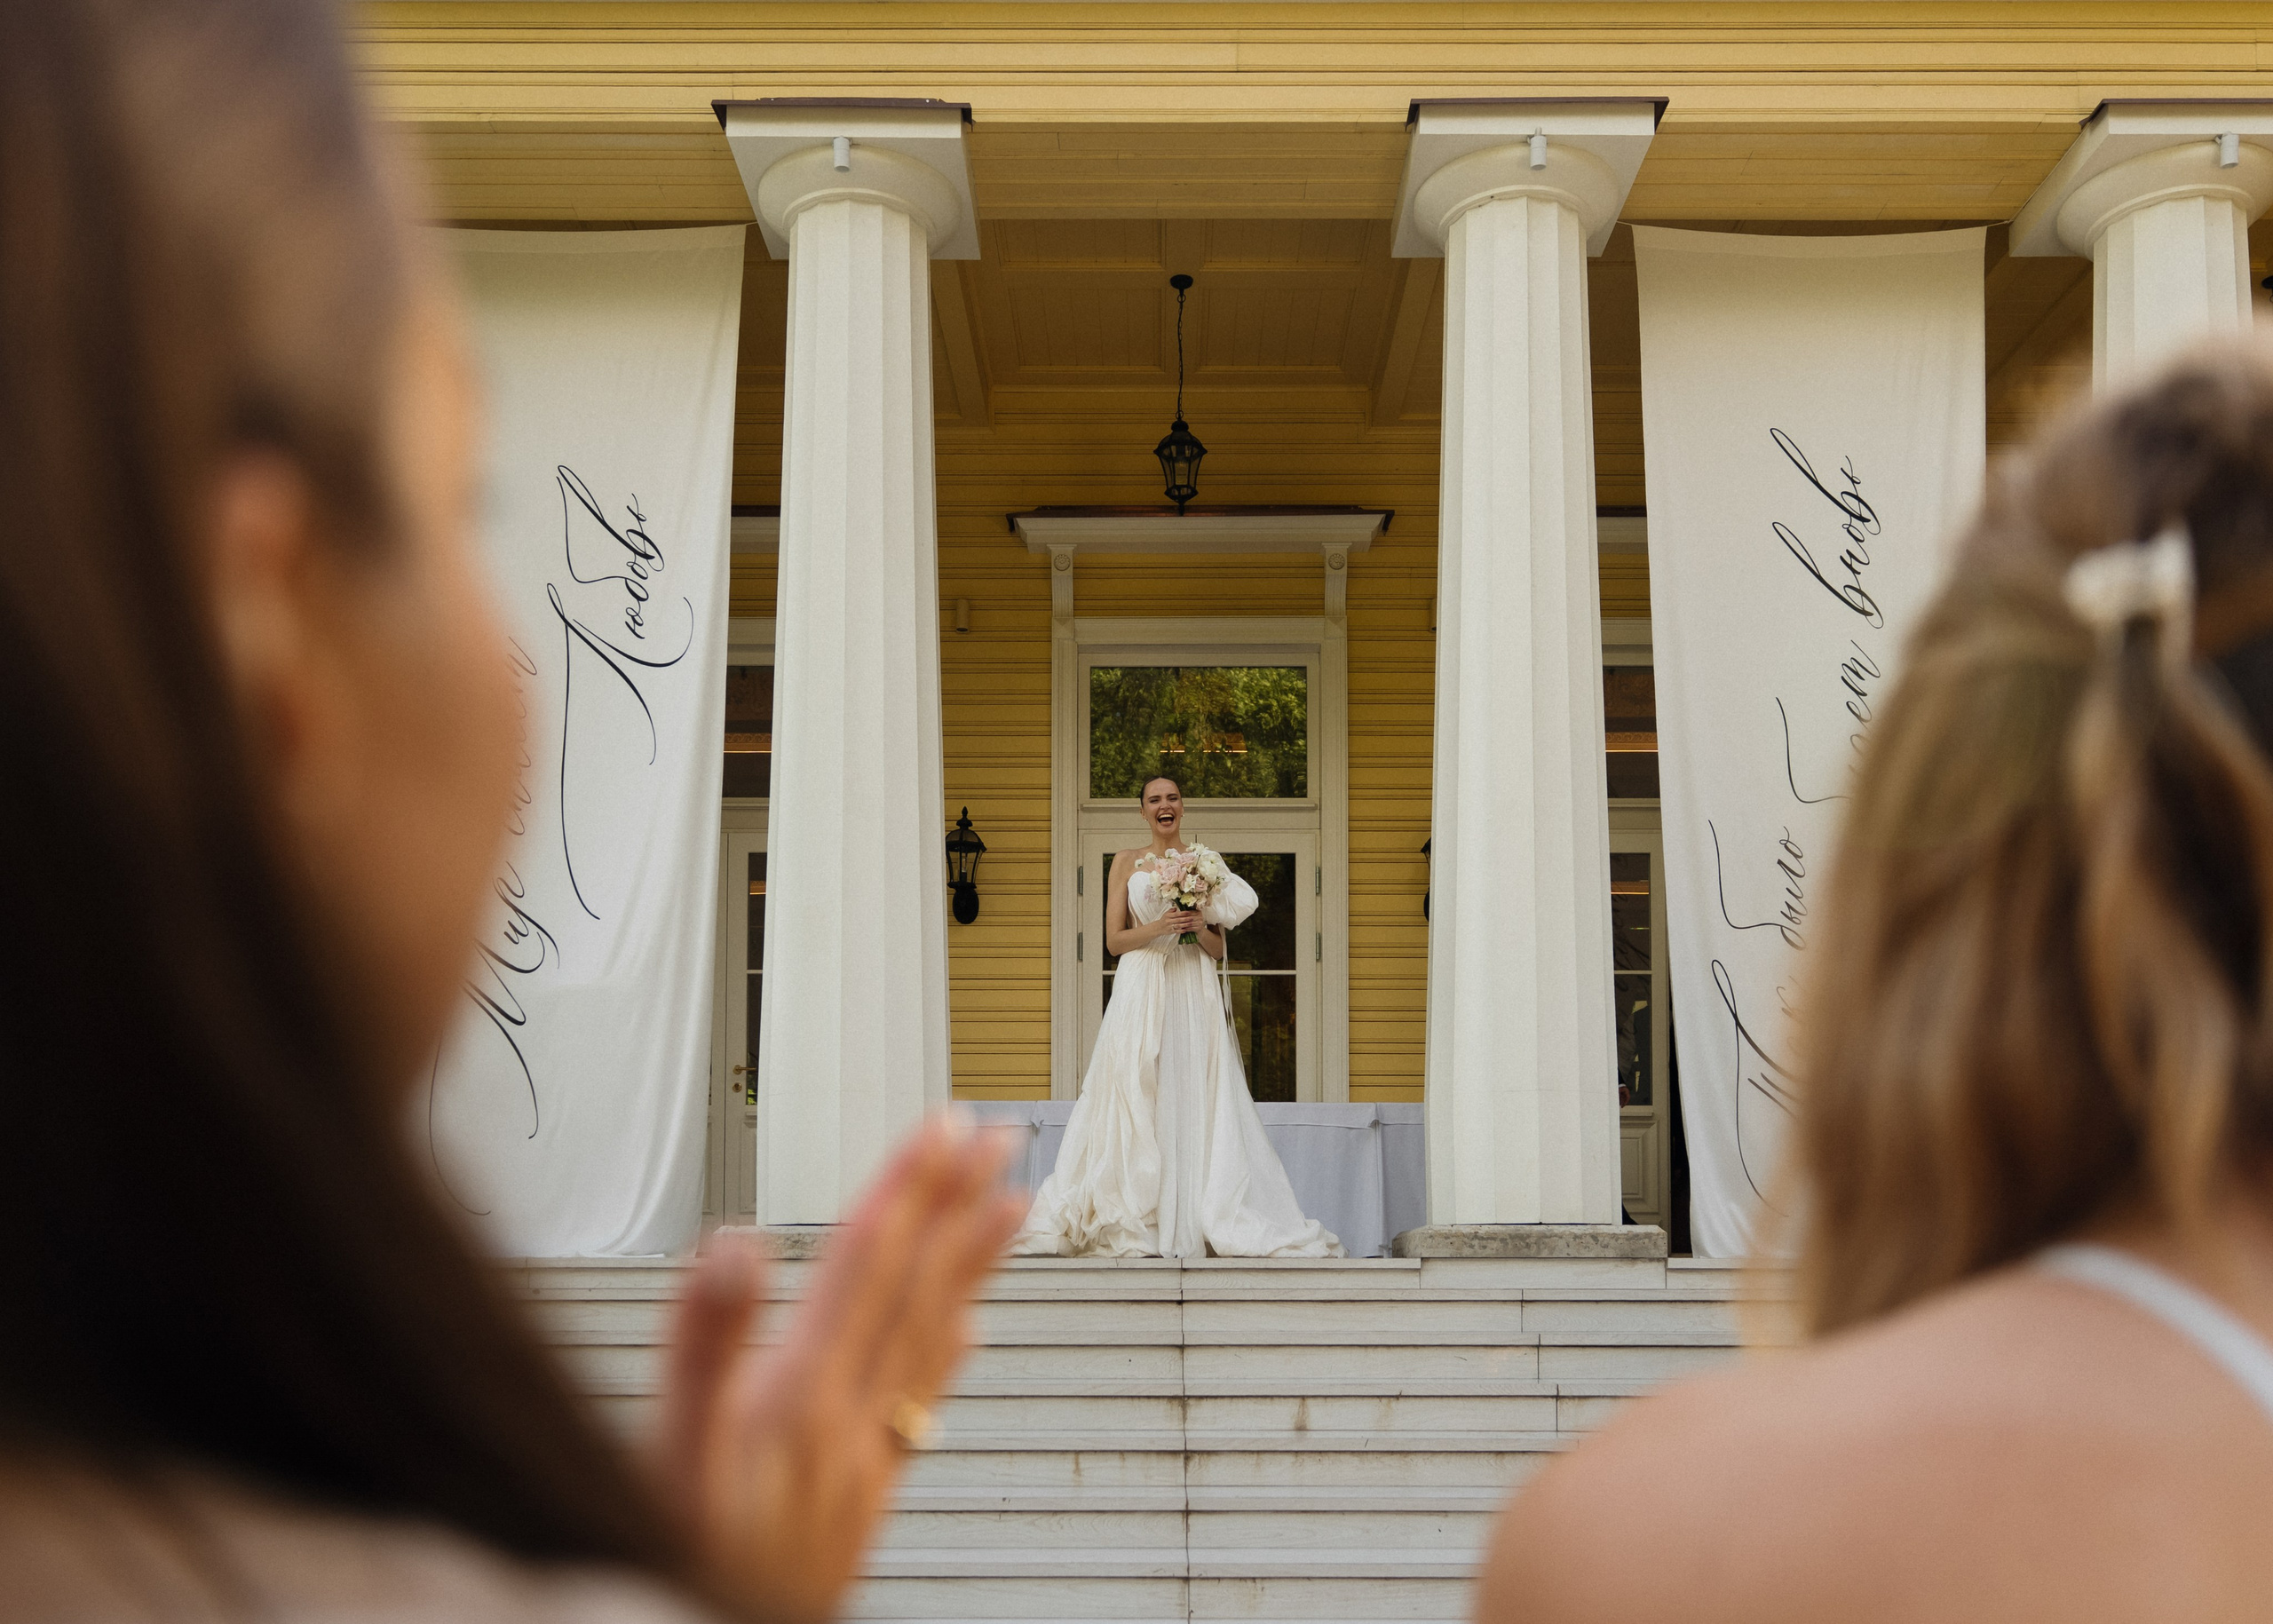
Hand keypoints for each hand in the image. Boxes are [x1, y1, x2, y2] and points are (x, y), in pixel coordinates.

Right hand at [654, 1112, 1024, 1623]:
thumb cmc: (685, 1566)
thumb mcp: (666, 1455)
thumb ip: (702, 1345)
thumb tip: (738, 1245)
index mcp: (801, 1394)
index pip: (867, 1263)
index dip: (907, 1186)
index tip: (943, 1127)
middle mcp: (850, 1420)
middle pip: (915, 1286)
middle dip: (955, 1202)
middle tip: (998, 1136)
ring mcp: (866, 1457)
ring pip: (935, 1335)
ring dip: (974, 1262)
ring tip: (1015, 1205)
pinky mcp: (866, 1494)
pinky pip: (924, 1402)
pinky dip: (949, 1350)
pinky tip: (970, 1329)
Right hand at [1155, 909, 1200, 939]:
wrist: (1158, 927)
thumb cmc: (1164, 920)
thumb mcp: (1166, 913)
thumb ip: (1171, 910)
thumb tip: (1176, 908)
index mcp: (1168, 916)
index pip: (1177, 914)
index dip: (1183, 913)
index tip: (1189, 912)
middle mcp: (1169, 921)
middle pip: (1179, 920)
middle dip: (1186, 919)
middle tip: (1192, 918)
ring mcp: (1170, 926)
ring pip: (1179, 925)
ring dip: (1185, 925)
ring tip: (1191, 923)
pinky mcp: (1171, 931)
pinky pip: (1177, 931)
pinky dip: (1181, 930)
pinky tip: (1186, 930)